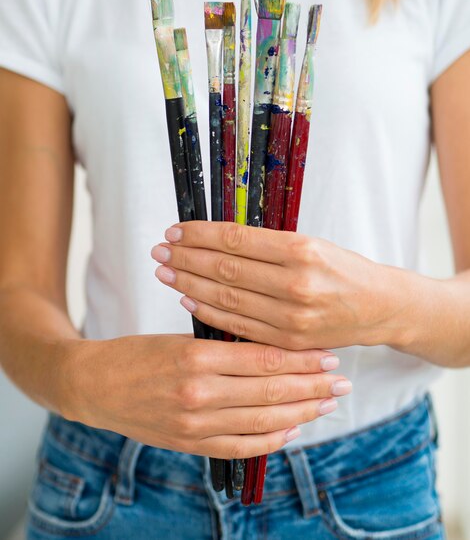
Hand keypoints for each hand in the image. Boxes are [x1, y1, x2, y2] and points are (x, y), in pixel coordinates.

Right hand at [61, 334, 351, 459]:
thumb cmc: (137, 354)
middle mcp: (199, 393)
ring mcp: (195, 424)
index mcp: (197, 356)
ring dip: (301, 411)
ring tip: (328, 403)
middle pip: (271, 390)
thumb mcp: (180, 337)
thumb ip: (224, 345)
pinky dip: (270, 440)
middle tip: (342, 380)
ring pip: (263, 420)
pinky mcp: (190, 444)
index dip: (301, 358)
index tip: (327, 354)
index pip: (264, 358)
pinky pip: (240, 446)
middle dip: (312, 385)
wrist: (95, 386)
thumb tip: (272, 347)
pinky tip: (293, 429)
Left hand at [152, 222, 415, 351]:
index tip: (175, 230)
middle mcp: (295, 283)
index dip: (200, 235)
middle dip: (186, 258)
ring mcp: (291, 317)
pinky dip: (209, 313)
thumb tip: (216, 238)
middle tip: (160, 251)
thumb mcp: (311, 244)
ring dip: (190, 285)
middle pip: (225, 270)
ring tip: (166, 272)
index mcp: (301, 250)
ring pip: (226, 299)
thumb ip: (266, 245)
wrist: (379, 307)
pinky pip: (238, 326)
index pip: (236, 240)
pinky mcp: (288, 341)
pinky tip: (188, 300)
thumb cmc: (343, 269)